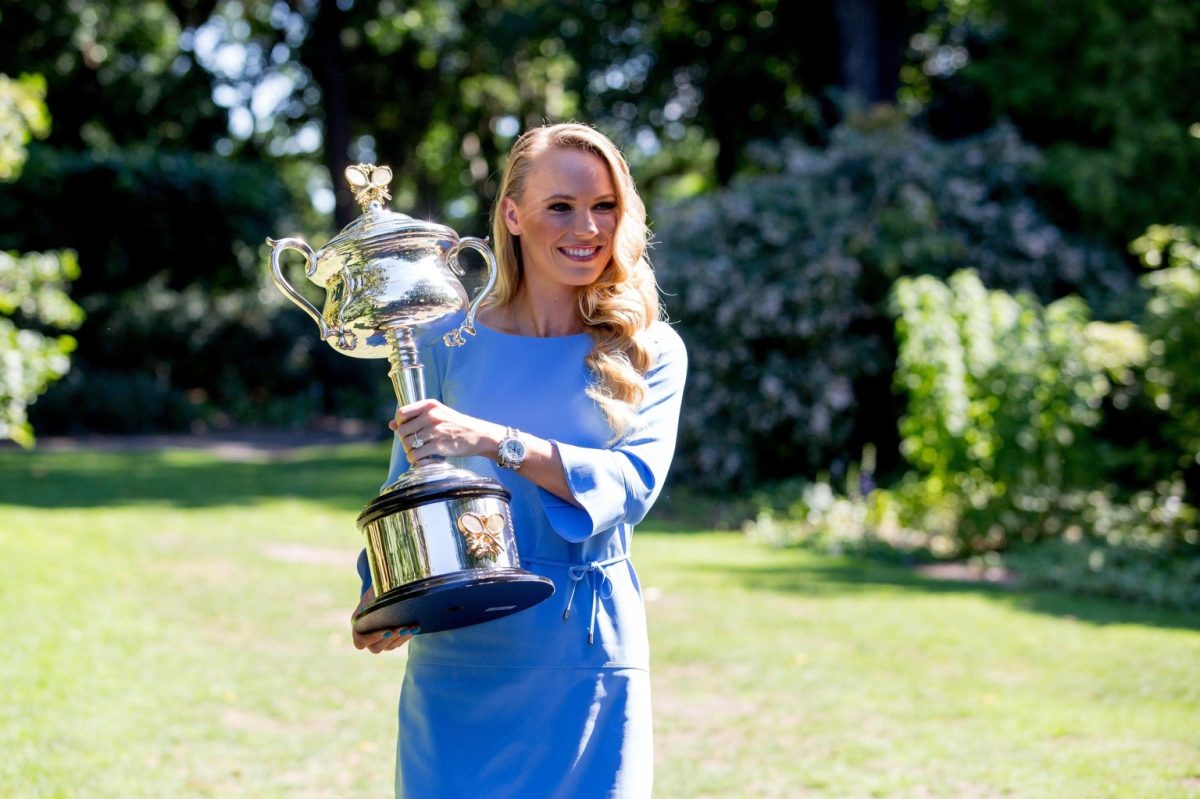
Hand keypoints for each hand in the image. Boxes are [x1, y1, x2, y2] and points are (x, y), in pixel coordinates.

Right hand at [351, 587, 416, 653]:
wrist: (385, 587)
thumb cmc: (377, 588)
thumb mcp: (374, 591)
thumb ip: (376, 598)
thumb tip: (387, 599)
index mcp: (358, 625)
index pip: (361, 641)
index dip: (373, 638)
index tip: (388, 630)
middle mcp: (367, 636)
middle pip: (376, 647)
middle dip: (391, 638)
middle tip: (403, 628)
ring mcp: (379, 639)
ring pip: (389, 647)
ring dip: (402, 637)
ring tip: (412, 627)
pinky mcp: (391, 639)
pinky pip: (398, 642)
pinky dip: (407, 635)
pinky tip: (415, 626)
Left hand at [388, 399, 503, 465]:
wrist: (479, 435)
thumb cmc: (456, 425)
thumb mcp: (437, 414)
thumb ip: (414, 418)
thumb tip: (391, 425)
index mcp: (429, 405)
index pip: (401, 414)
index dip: (400, 424)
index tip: (408, 431)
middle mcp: (431, 415)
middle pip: (402, 431)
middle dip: (405, 440)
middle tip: (414, 445)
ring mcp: (435, 430)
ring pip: (407, 443)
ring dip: (410, 451)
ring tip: (419, 451)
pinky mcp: (439, 445)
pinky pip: (415, 454)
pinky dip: (415, 459)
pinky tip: (423, 458)